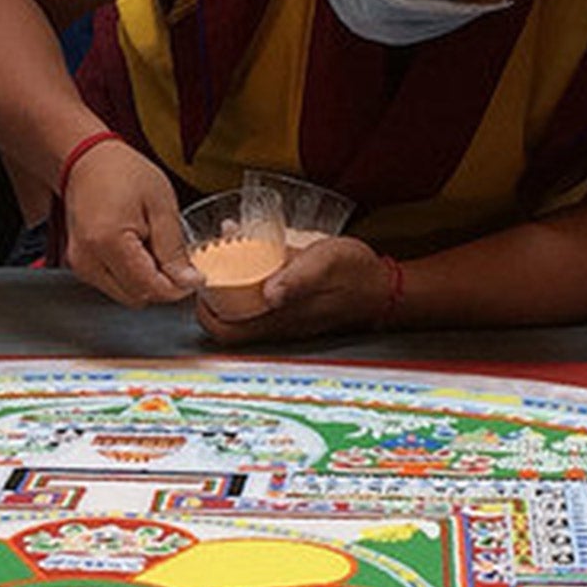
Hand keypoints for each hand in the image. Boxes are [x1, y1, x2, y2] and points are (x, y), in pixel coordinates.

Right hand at [61, 140, 200, 306]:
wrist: (87, 161)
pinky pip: (114, 285)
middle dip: (161, 284)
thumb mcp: (160, 205)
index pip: (150, 288)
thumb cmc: (122, 173)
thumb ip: (174, 249)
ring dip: (146, 281)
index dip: (177, 288)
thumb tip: (188, 281)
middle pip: (137, 297)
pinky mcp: (80, 266)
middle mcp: (88, 259)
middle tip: (173, 255)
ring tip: (150, 246)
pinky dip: (131, 275)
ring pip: (126, 295)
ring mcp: (81, 265)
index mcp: (108, 242)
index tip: (193, 276)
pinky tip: (135, 249)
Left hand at [197, 237, 396, 344]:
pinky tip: (252, 257)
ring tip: (223, 260)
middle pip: (228, 323)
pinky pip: (260, 302)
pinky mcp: (292, 309)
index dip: (204, 311)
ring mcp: (284, 318)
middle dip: (210, 299)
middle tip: (206, 269)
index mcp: (279, 317)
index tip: (201, 282)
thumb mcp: (327, 263)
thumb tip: (270, 293)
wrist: (385, 287)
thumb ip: (298, 277)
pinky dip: (248, 284)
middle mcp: (277, 323)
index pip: (226, 330)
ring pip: (242, 313)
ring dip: (228, 291)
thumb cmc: (357, 273)